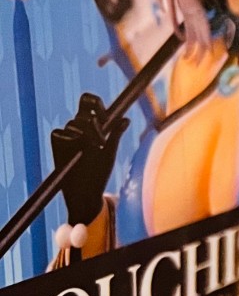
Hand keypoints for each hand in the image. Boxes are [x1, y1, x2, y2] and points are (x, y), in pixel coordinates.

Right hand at [50, 93, 128, 225]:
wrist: (85, 192)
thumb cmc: (99, 173)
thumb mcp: (109, 154)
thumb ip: (115, 136)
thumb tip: (126, 119)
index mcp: (93, 127)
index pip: (90, 104)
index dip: (95, 103)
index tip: (104, 114)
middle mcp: (78, 128)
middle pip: (82, 113)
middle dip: (93, 121)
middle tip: (102, 130)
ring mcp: (66, 136)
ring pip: (73, 123)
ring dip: (86, 132)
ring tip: (95, 146)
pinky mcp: (56, 144)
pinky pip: (58, 133)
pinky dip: (67, 137)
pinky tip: (76, 145)